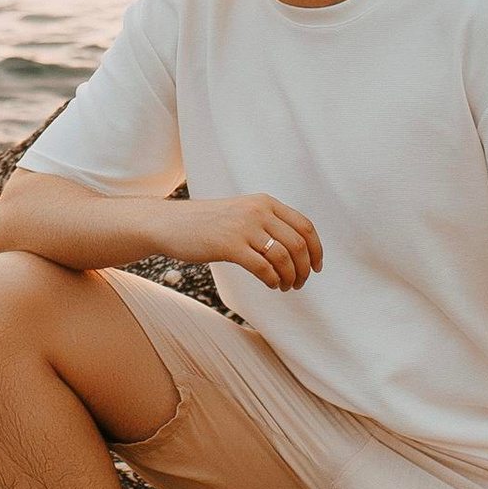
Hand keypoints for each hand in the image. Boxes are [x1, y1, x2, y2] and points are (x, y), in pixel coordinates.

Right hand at [163, 193, 321, 291]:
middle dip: (304, 268)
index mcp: (265, 202)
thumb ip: (267, 222)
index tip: (316, 267)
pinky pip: (263, 267)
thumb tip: (297, 249)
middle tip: (300, 283)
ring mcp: (243, 227)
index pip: (305, 226)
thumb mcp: (242, 212)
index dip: (316, 250)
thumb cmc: (208, 223)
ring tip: (285, 286)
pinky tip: (271, 284)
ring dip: (290, 277)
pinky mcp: (229, 245)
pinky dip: (273, 280)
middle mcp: (258, 211)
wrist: (171, 223)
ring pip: (283, 257)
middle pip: (298, 244)